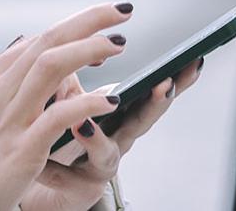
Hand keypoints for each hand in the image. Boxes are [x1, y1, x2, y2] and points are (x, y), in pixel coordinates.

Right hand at [0, 2, 132, 210]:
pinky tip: (109, 99)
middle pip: (48, 41)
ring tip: (120, 44)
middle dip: (88, 21)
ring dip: (89, 48)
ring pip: (52, 65)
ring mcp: (10, 119)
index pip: (36, 41)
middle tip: (120, 11)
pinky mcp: (22, 149)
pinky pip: (59, 117)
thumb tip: (21, 48)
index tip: (100, 27)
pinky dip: (87, 103)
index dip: (72, 29)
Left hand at [19, 56, 204, 210]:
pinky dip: (56, 168)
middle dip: (155, 103)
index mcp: (119, 116)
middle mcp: (117, 141)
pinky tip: (55, 151)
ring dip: (98, 139)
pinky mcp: (76, 189)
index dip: (173, 78)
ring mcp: (99, 168)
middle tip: (163, 83)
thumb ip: (73, 76)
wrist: (42, 184)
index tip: (193, 59)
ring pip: (107, 156)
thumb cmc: (62, 136)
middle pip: (142, 123)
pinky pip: (66, 178)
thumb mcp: (69, 99)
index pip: (149, 93)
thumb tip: (74, 46)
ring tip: (84, 122)